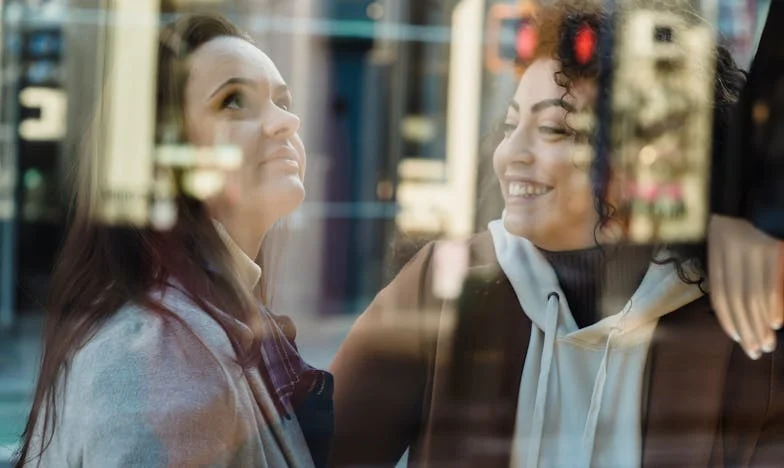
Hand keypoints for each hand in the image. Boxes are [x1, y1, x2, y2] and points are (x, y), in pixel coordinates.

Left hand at [709, 214, 783, 358]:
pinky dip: (772, 304)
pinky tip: (774, 323)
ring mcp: (752, 249)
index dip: (728, 320)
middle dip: (746, 328)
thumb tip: (738, 310)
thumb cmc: (740, 221)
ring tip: (766, 343)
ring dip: (760, 323)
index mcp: (716, 253)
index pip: (721, 295)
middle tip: (755, 351)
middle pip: (737, 299)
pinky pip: (771, 281)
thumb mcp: (726, 244)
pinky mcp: (771, 246)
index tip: (737, 339)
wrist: (751, 192)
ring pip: (754, 294)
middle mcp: (731, 253)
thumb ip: (729, 272)